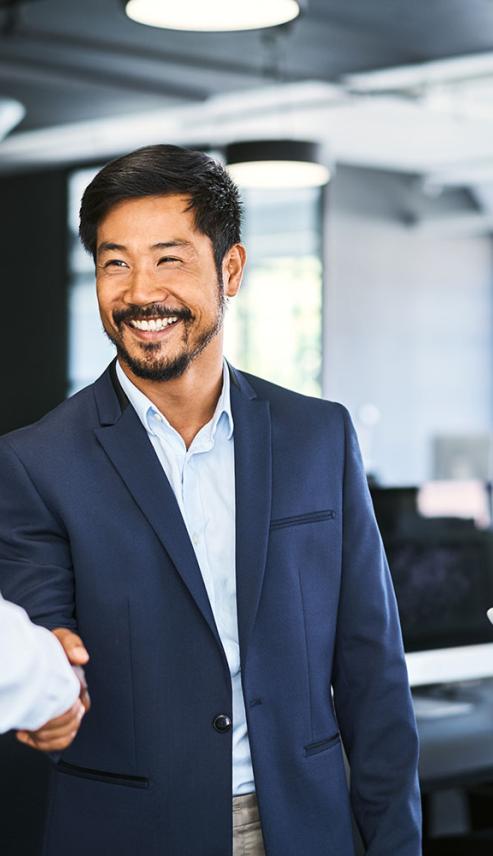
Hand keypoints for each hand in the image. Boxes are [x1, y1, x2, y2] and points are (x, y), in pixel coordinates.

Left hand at [15, 627, 90, 751]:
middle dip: (51, 726)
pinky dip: (40, 743)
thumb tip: (82, 658)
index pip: (81, 708)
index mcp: (79, 685)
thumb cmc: (51, 647)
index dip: (65, 712)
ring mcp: (63, 714)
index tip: (48, 706)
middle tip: (33, 718)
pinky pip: (55, 744)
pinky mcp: (51, 723)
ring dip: (44, 736)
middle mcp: (74, 702)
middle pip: (71, 726)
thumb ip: (72, 644)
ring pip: (63, 738)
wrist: (37, 652)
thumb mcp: (61, 640)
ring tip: (28, 725)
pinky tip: (25, 733)